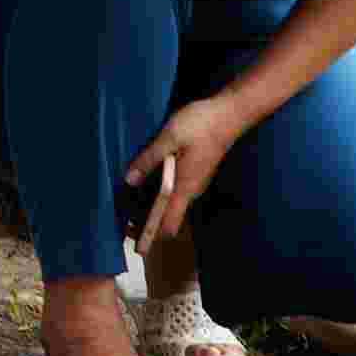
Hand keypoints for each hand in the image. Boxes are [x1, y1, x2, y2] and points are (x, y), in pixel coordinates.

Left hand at [125, 93, 250, 253]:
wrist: (230, 112)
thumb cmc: (201, 125)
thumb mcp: (169, 138)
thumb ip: (148, 159)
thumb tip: (129, 180)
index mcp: (185, 187)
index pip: (170, 224)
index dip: (152, 236)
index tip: (135, 243)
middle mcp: (192, 190)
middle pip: (169, 218)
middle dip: (148, 224)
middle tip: (125, 223)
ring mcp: (195, 181)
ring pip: (172, 204)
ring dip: (153, 209)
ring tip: (129, 206)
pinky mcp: (195, 171)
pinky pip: (175, 191)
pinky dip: (160, 196)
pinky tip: (146, 185)